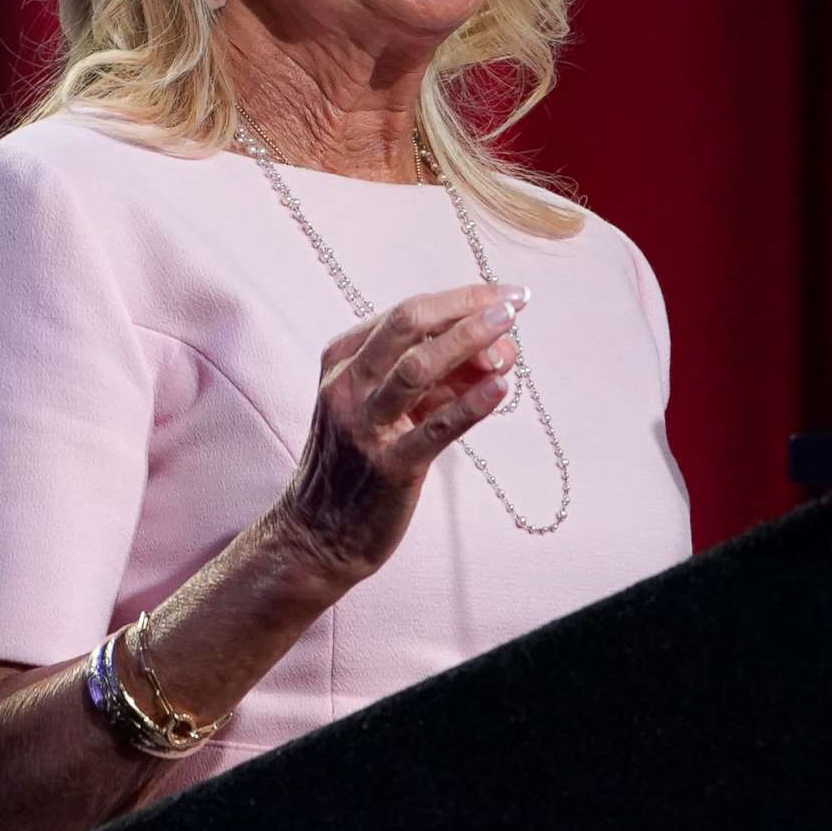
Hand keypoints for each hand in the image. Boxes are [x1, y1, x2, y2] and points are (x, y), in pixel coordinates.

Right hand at [262, 282, 525, 587]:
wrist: (318, 535)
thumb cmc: (360, 460)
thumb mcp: (385, 405)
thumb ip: (435, 375)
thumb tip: (498, 347)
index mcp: (344, 360)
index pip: (407, 312)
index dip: (461, 298)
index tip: (505, 294)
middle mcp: (348, 385)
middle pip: (408, 324)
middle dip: (465, 307)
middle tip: (513, 304)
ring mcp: (365, 426)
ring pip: (418, 368)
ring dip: (468, 342)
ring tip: (509, 335)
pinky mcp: (389, 467)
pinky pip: (435, 428)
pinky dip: (471, 404)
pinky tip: (502, 388)